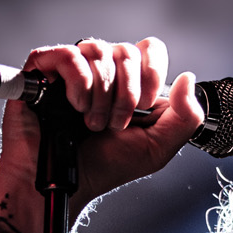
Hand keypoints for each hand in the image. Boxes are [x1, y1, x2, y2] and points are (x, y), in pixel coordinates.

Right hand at [8, 37, 204, 205]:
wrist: (67, 183)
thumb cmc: (105, 166)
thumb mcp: (158, 147)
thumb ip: (186, 117)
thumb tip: (188, 79)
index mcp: (128, 81)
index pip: (149, 49)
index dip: (152, 73)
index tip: (145, 105)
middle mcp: (101, 70)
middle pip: (126, 51)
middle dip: (127, 95)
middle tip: (116, 124)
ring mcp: (71, 68)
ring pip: (98, 50)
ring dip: (102, 96)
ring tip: (93, 123)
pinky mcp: (43, 70)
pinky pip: (69, 55)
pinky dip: (79, 84)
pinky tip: (75, 107)